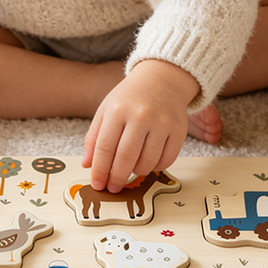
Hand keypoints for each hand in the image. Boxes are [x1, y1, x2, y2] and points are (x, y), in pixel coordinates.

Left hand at [82, 59, 198, 192]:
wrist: (162, 79)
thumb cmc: (130, 98)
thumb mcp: (106, 110)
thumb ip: (94, 137)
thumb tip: (87, 165)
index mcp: (118, 109)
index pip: (105, 147)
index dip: (100, 170)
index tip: (97, 184)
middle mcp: (141, 115)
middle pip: (126, 158)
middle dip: (117, 178)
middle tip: (113, 187)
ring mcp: (162, 122)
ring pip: (147, 163)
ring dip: (136, 172)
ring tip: (131, 167)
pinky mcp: (179, 130)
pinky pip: (166, 161)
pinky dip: (155, 167)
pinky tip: (148, 160)